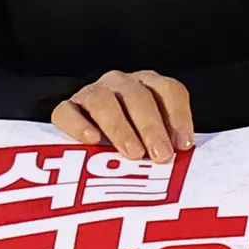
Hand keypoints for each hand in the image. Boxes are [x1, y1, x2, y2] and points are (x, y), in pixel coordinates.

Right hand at [52, 68, 194, 163]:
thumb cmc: (130, 147)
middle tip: (161, 155)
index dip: (178, 116)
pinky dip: (79, 125)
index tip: (183, 145)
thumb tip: (181, 164)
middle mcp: (121, 83)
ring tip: (133, 153)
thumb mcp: (151, 143)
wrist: (81, 151)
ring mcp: (91, 93)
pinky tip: (91, 140)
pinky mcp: (65, 109)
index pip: (168, 90)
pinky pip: (67, 112)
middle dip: (152, 127)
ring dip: (120, 127)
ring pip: (103, 101)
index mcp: (149, 85)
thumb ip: (165, 147)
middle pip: (138, 96)